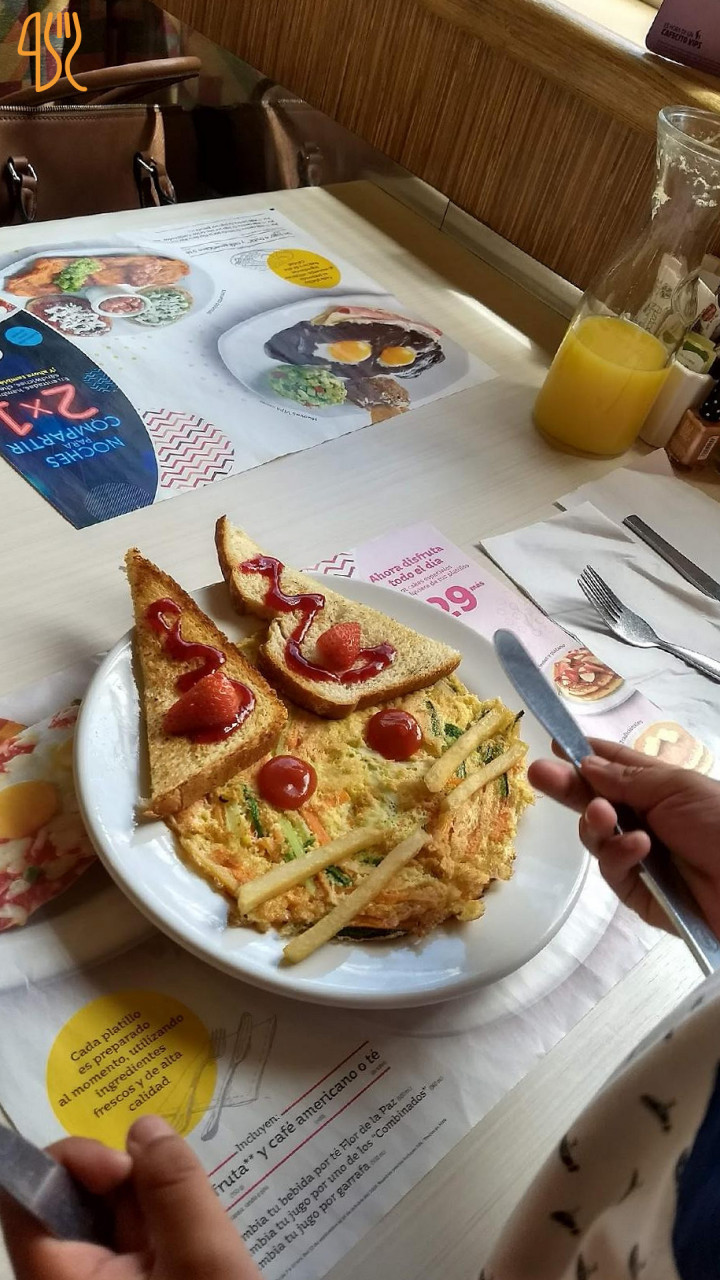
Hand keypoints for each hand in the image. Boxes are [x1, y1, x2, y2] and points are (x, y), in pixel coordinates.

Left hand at [0, 1116, 260, 1279]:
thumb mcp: (205, 1264)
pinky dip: (162, 1231)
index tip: (124, 1166)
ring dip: (151, 1207)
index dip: (67, 1162)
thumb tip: (146, 1127)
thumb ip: (174, 1189)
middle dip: (125, 1183)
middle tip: (177, 1195)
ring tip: (196, 1229)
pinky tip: (195, 1244)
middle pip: (69, 1204)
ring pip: (106, 1223)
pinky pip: (130, 1249)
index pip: (23, 1199)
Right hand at [529, 738, 719, 936]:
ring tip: (605, 816)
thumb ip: (625, 777)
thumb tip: (584, 763)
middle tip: (538, 773)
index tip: (554, 743)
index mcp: (659, 788)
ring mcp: (640, 857)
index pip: (614, 767)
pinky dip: (620, 856)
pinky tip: (638, 847)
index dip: (584, 755)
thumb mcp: (676, 787)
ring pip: (596, 837)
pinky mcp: (638, 894)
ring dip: (596, 823)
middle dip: (567, 786)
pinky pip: (613, 871)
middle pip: (594, 801)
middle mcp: (646, 819)